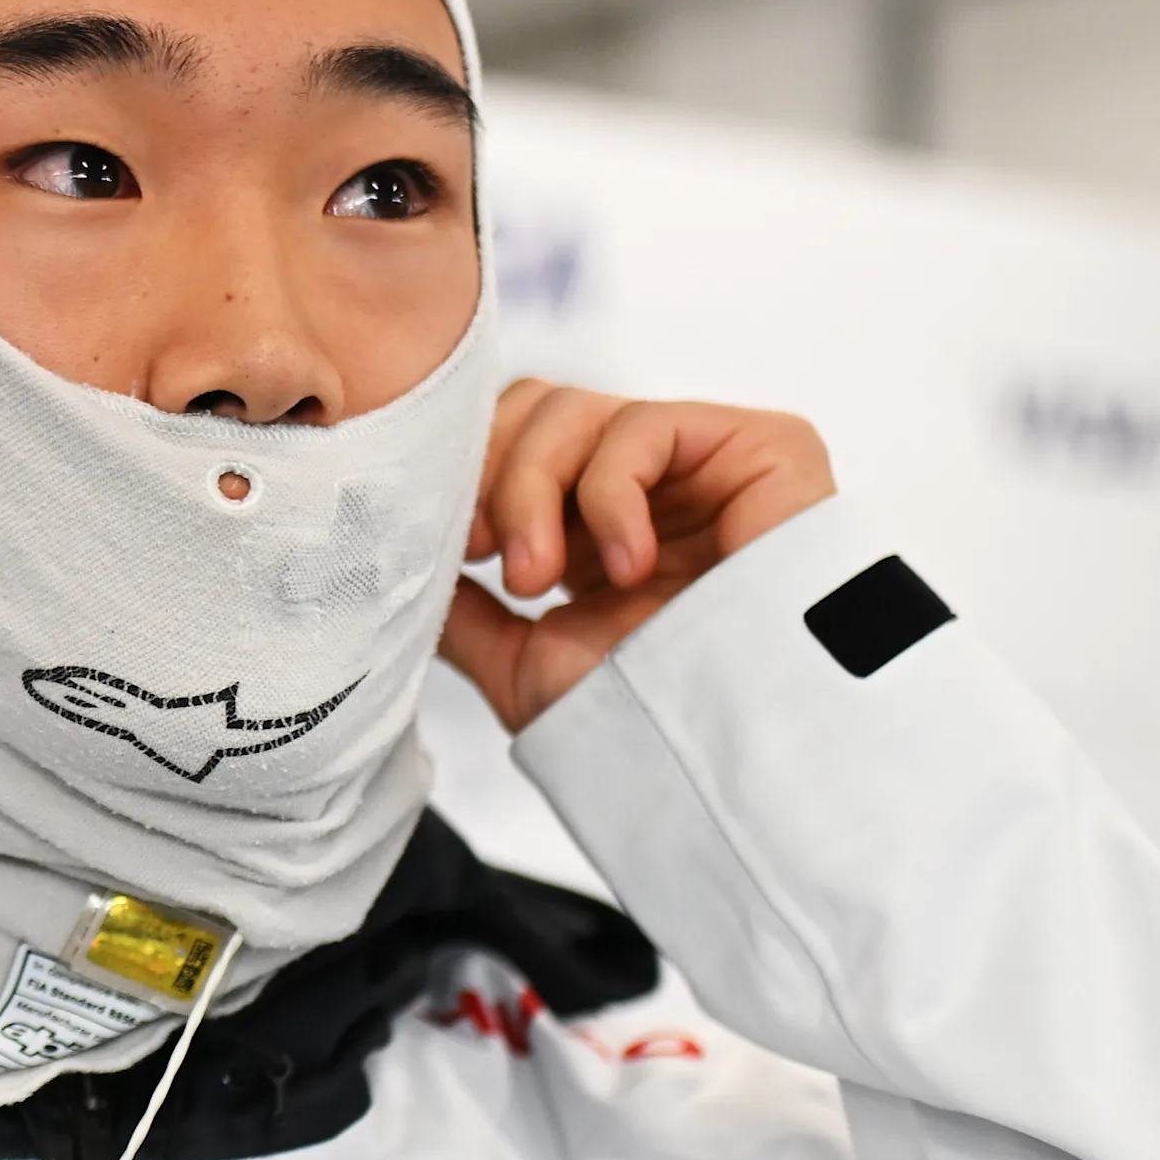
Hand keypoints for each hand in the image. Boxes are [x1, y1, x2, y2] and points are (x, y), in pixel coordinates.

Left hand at [437, 383, 833, 732]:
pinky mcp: (760, 445)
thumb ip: (467, 613)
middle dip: (499, 479)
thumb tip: (398, 572)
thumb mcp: (529, 664)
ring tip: (546, 582)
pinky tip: (627, 567)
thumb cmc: (651, 719)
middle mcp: (649, 480)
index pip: (514, 437)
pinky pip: (645, 426)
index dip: (472, 475)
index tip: (461, 553)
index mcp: (597, 520)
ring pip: (576, 410)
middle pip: (536, 408)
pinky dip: (609, 496)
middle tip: (506, 568)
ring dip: (537, 493)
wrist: (745, 751)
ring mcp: (703, 458)